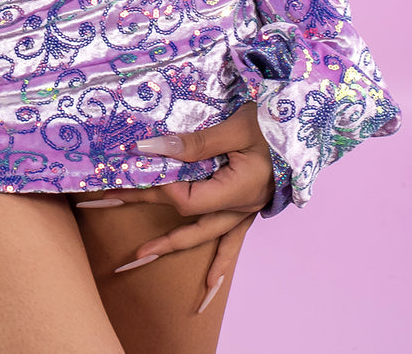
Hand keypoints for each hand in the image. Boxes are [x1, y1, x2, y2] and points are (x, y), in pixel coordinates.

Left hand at [77, 103, 274, 311]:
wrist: (312, 125)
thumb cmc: (277, 121)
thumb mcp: (236, 127)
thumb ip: (195, 142)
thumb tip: (152, 149)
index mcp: (235, 189)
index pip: (184, 197)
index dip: (154, 187)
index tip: (127, 170)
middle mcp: (238, 207)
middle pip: (183, 219)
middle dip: (142, 215)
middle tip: (100, 210)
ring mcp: (244, 211)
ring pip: (202, 236)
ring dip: (169, 245)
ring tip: (137, 257)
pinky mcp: (248, 208)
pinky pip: (232, 244)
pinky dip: (220, 265)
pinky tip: (208, 290)